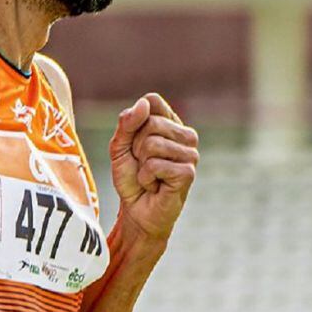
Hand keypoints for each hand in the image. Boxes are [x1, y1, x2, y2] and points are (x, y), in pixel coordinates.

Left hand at [109, 92, 198, 241]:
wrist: (136, 210)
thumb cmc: (131, 177)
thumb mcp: (120, 146)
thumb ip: (127, 123)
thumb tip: (144, 103)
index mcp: (172, 122)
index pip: (152, 101)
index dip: (134, 121)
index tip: (134, 141)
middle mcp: (186, 135)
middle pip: (150, 123)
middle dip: (135, 147)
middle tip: (141, 163)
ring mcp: (190, 154)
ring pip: (152, 143)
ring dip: (141, 164)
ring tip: (149, 175)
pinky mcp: (188, 172)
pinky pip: (155, 165)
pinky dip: (145, 178)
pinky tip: (154, 185)